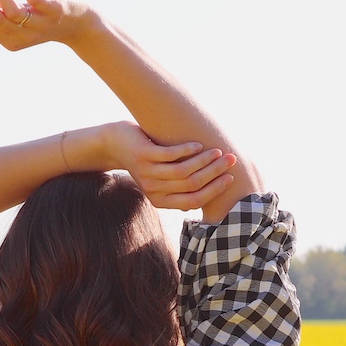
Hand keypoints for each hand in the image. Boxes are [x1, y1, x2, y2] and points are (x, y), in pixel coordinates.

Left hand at [101, 122, 236, 211]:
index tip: (230, 178)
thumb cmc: (145, 161)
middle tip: (231, 160)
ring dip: (204, 161)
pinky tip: (198, 144)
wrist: (115, 145)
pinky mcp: (144, 155)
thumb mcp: (161, 179)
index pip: (194, 201)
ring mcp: (148, 173)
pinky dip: (188, 150)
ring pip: (183, 171)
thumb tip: (208, 195)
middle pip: (192, 185)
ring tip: (217, 151)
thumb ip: (180, 189)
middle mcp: (153, 190)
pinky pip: (171, 155)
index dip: (214, 190)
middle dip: (215, 172)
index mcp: (160, 201)